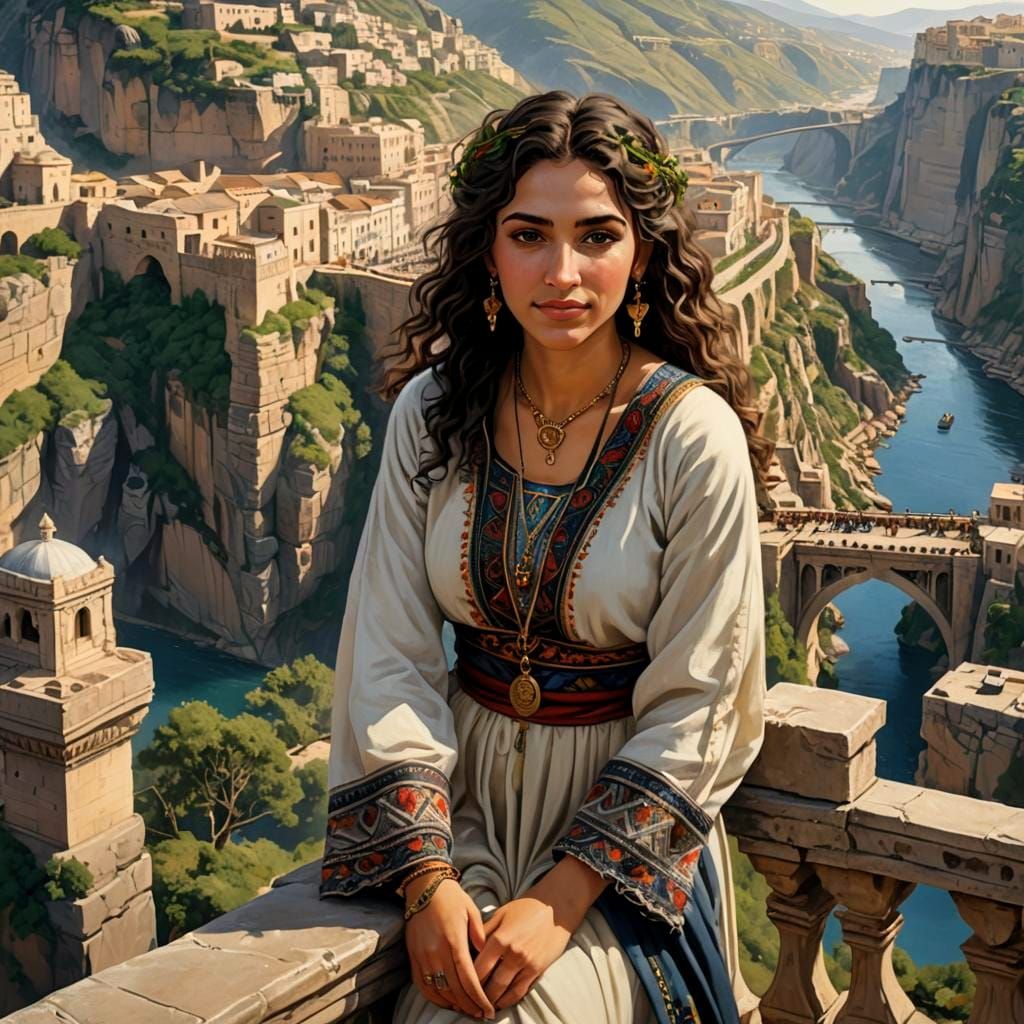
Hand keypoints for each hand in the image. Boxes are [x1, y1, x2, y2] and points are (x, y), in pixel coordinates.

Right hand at [405, 872, 495, 1019]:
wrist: (424, 886)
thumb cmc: (452, 897)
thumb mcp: (472, 910)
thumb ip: (480, 935)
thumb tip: (487, 956)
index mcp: (454, 940)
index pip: (468, 979)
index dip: (479, 998)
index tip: (489, 1011)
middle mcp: (436, 952)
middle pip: (455, 990)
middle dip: (470, 1006)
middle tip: (482, 1015)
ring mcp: (422, 956)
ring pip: (439, 991)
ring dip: (454, 1005)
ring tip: (468, 1010)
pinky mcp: (413, 957)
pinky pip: (423, 986)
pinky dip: (436, 998)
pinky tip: (447, 1002)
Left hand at [472, 856, 608, 1010]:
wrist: (555, 908)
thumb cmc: (525, 908)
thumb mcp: (501, 913)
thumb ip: (484, 931)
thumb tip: (468, 948)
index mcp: (500, 938)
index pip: (478, 967)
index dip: (467, 979)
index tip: (460, 985)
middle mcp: (512, 954)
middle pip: (489, 983)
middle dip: (477, 994)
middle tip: (468, 1001)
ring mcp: (526, 964)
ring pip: (504, 991)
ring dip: (491, 1000)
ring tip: (481, 1006)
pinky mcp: (537, 970)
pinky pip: (520, 991)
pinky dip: (508, 1000)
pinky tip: (499, 1003)